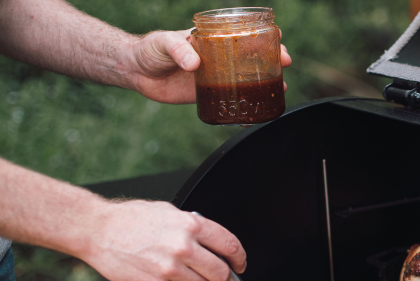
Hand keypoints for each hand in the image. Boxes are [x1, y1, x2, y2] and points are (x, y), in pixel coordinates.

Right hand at [82, 200, 246, 280]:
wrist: (98, 230)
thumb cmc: (131, 219)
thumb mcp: (169, 212)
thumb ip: (194, 226)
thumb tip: (214, 242)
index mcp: (191, 225)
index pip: (230, 246)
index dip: (239, 259)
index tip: (239, 264)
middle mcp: (183, 246)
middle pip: (221, 273)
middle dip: (222, 277)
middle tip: (217, 276)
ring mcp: (170, 268)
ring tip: (188, 275)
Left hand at [126, 29, 292, 103]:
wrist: (134, 70)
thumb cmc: (150, 49)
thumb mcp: (164, 43)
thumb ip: (179, 50)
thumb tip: (195, 63)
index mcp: (212, 40)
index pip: (243, 33)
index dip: (263, 35)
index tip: (278, 38)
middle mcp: (218, 56)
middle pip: (252, 55)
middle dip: (272, 58)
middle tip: (285, 63)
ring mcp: (215, 75)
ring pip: (246, 76)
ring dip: (266, 81)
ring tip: (282, 87)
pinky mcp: (207, 93)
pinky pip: (231, 97)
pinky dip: (246, 101)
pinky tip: (258, 106)